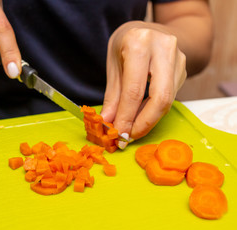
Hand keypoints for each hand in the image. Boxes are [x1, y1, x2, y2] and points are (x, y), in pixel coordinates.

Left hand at [101, 21, 185, 146]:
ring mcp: (178, 58)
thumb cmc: (127, 44)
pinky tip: (142, 115)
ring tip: (132, 129)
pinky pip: (170, 96)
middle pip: (160, 99)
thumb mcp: (114, 64)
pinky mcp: (184, 69)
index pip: (134, 90)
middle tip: (129, 137)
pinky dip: (154, 110)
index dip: (127, 117)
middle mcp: (164, 48)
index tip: (119, 134)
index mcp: (140, 43)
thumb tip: (108, 122)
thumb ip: (113, 95)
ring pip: (167, 100)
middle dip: (144, 123)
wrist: (152, 30)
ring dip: (149, 119)